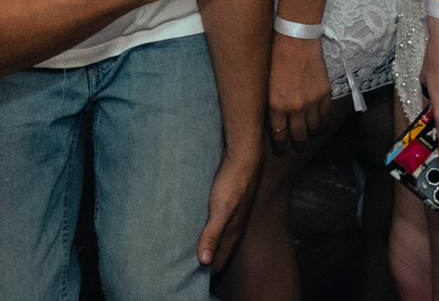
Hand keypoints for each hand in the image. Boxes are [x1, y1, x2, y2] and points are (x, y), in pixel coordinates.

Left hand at [198, 150, 259, 268]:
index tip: (196, 280)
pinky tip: (202, 225)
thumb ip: (212, 234)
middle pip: (219, 249)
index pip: (218, 259)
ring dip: (209, 245)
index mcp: (232, 231)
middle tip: (192, 270)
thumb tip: (204, 261)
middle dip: (208, 261)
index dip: (209, 270)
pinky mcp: (228, 202)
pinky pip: (217, 221)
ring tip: (196, 251)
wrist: (245, 157)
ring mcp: (232, 214)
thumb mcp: (220, 210)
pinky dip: (209, 228)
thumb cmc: (232, 183)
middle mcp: (234, 226)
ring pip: (219, 236)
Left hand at [268, 30, 334, 146]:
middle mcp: (294, 108)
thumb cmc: (275, 57)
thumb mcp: (265, 84)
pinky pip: (326, 116)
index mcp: (275, 105)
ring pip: (314, 129)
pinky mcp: (324, 94)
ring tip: (309, 136)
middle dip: (297, 144)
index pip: (278, 135)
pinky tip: (320, 124)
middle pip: (298, 136)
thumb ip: (270, 104)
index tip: (280, 151)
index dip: (279, 146)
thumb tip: (273, 121)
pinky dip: (323, 123)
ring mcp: (311, 102)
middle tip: (296, 147)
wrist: (295, 39)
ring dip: (311, 135)